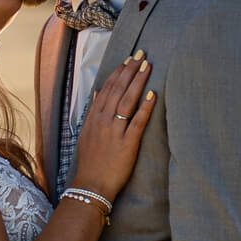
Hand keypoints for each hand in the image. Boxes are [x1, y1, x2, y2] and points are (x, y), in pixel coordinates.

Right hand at [72, 55, 155, 201]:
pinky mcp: (127, 143)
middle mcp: (103, 121)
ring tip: (147, 66)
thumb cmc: (91, 162)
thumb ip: (93, 113)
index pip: (107, 89)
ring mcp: (114, 131)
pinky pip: (138, 121)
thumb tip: (99, 94)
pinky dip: (146, 106)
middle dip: (130, 70)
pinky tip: (154, 93)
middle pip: (118, 90)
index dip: (118, 73)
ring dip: (138, 81)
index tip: (128, 60)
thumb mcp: (86, 134)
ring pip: (127, 100)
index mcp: (93, 118)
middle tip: (141, 55)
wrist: (91, 185)